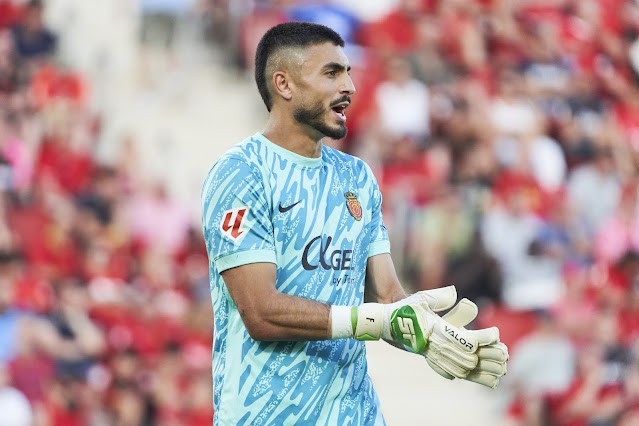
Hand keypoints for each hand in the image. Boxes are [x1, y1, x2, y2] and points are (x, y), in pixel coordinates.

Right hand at [386, 288, 500, 382]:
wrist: (388, 324)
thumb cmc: (406, 309)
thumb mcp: (421, 299)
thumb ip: (439, 296)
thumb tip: (454, 293)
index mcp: (437, 332)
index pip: (468, 340)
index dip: (485, 338)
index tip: (495, 333)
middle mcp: (436, 347)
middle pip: (470, 358)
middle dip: (490, 356)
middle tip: (504, 352)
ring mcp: (434, 356)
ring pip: (464, 369)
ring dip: (484, 370)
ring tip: (500, 367)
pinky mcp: (432, 360)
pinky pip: (454, 373)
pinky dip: (470, 376)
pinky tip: (481, 375)